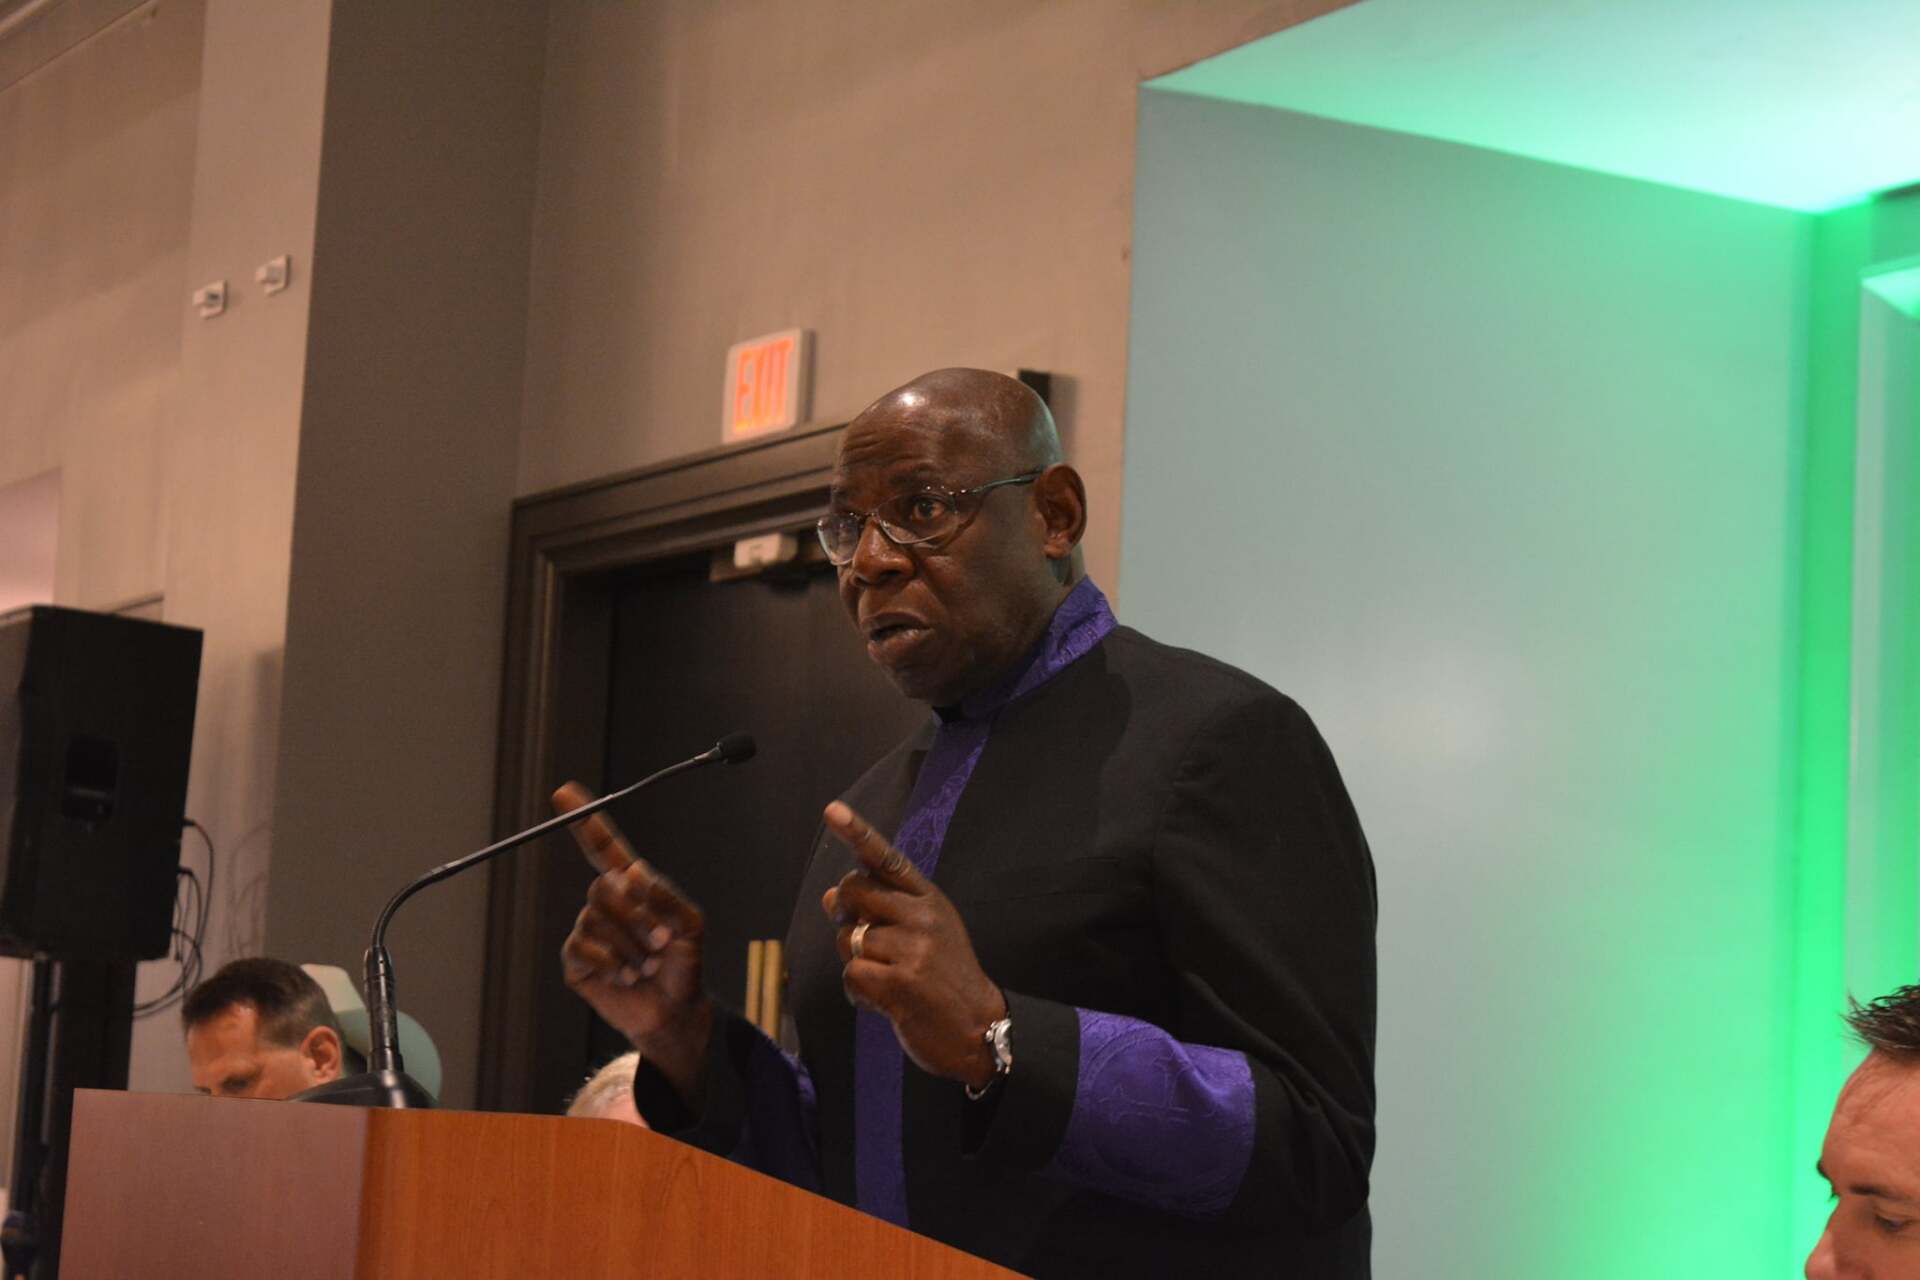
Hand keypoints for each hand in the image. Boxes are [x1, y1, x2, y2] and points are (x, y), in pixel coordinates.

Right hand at [554, 782, 711, 1095]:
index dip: (585, 820)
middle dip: (637, 917)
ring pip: (597, 921)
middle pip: (603, 887)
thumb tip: (633, 873)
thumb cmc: (685, 965)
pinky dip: (610, 962)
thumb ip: (667, 897)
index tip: (565, 794)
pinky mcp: (577, 961)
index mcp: (634, 888)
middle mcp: (607, 904)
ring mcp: (589, 931)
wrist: (675, 1012)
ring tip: (647, 965)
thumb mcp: (691, 926)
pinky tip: (625, 975)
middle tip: (660, 941)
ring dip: (631, 947)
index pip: (604, 848)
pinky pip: (583, 947)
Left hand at [820, 801, 1005, 1087]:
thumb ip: (882, 911)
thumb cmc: (944, 979)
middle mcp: (923, 917)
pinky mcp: (900, 984)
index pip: (887, 859)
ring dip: (856, 962)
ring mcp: (913, 950)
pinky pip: (851, 974)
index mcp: (930, 899)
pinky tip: (883, 1000)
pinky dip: (858, 991)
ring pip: (847, 939)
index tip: (832, 810)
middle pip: (854, 891)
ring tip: (888, 980)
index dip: (857, 832)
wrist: (980, 1029)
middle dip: (845, 913)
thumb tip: (829, 894)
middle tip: (863, 939)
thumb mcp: (925, 934)